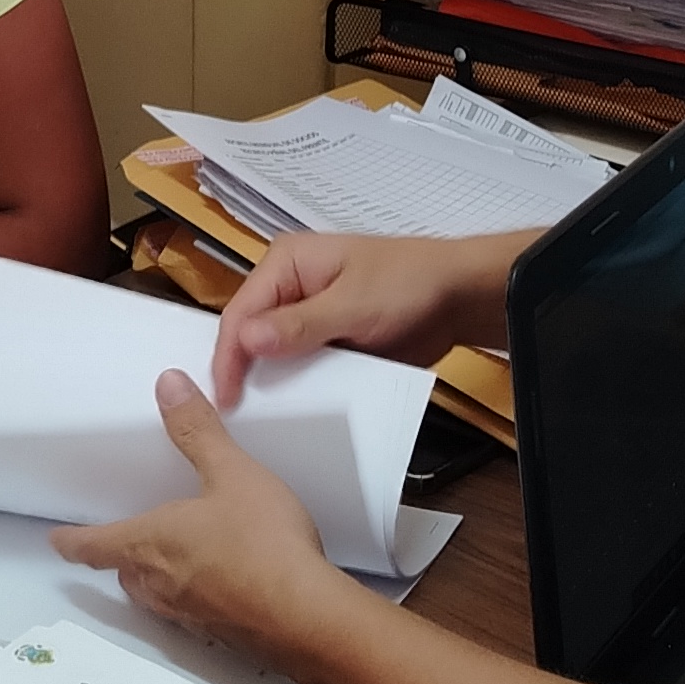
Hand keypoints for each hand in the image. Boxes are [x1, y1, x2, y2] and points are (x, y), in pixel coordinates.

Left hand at [54, 371, 353, 657]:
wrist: (306, 614)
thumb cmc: (262, 541)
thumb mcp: (231, 472)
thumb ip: (198, 430)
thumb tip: (167, 385)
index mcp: (152, 543)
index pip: (95, 544)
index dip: (71, 541)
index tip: (55, 540)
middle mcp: (162, 584)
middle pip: (125, 573)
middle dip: (118, 558)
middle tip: (116, 545)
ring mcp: (193, 614)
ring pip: (156, 597)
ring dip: (152, 581)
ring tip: (165, 563)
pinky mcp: (225, 633)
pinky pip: (194, 614)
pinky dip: (195, 598)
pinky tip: (221, 586)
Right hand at [208, 230, 519, 406]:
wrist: (458, 296)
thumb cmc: (406, 286)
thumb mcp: (353, 305)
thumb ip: (299, 324)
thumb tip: (246, 340)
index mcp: (286, 262)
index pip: (241, 312)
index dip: (228, 356)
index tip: (226, 398)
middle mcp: (288, 285)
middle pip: (250, 332)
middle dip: (243, 369)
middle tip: (234, 417)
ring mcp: (306, 313)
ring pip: (273, 352)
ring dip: (269, 381)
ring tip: (256, 421)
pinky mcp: (325, 337)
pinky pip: (299, 364)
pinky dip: (295, 385)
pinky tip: (290, 411)